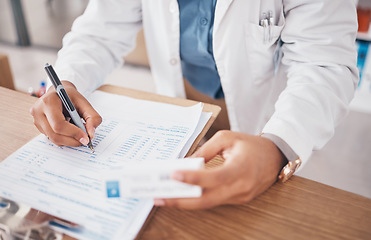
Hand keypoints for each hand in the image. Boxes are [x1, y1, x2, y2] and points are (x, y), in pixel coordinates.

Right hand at [30, 81, 101, 146]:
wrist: (60, 93)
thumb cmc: (71, 97)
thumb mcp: (85, 103)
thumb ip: (93, 117)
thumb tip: (91, 134)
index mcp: (48, 102)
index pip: (58, 124)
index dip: (73, 133)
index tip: (86, 138)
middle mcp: (38, 111)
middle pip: (55, 134)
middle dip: (72, 140)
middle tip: (85, 140)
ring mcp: (36, 119)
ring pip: (54, 139)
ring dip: (69, 140)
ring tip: (78, 132)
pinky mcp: (38, 126)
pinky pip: (52, 138)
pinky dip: (64, 138)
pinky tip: (70, 130)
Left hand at [154, 131, 286, 208]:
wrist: (275, 156)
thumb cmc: (251, 145)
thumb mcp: (227, 138)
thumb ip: (205, 150)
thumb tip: (185, 163)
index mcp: (241, 169)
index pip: (214, 178)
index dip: (193, 179)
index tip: (173, 175)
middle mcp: (241, 187)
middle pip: (207, 200)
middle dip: (181, 201)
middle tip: (161, 197)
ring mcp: (240, 197)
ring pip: (209, 204)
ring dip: (186, 202)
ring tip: (166, 198)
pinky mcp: (238, 200)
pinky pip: (215, 201)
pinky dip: (198, 199)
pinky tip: (184, 196)